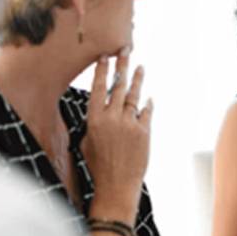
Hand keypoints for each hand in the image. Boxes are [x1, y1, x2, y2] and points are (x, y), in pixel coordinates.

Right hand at [81, 48, 152, 222]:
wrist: (116, 185)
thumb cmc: (99, 166)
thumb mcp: (88, 142)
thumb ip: (95, 123)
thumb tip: (101, 110)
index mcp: (94, 120)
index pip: (98, 88)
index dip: (102, 71)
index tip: (105, 57)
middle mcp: (112, 118)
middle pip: (118, 86)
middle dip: (122, 66)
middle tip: (125, 50)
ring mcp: (130, 124)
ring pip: (134, 96)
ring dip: (137, 80)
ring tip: (140, 67)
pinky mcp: (144, 131)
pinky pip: (146, 112)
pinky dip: (147, 105)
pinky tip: (148, 99)